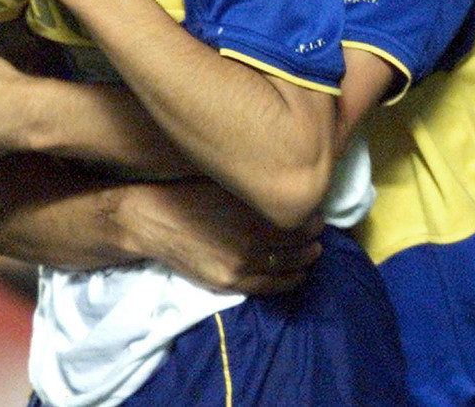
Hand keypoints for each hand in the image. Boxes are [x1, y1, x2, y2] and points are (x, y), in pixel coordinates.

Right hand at [122, 178, 323, 294]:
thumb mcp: (224, 186)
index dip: (310, 219)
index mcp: (249, 214)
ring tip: (314, 252)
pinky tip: (298, 275)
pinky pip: (268, 287)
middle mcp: (249, 242)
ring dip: (304, 260)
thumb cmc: (188, 196)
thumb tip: (284, 193)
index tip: (318, 213)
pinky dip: (288, 281)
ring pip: (285, 268)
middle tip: (320, 231)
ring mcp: (239, 266)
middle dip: (311, 239)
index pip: (294, 222)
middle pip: (294, 245)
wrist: (154, 222)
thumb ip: (254, 194)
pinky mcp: (228, 283)